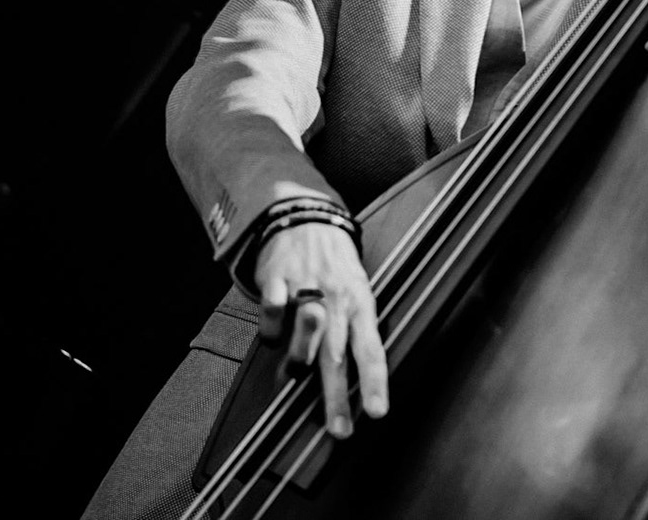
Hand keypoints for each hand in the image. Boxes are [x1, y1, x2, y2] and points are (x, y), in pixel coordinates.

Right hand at [255, 221, 388, 436]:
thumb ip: (351, 333)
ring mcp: (306, 288)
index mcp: (360, 304)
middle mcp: (336, 299)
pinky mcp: (277, 278)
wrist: (306, 219)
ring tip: (294, 374)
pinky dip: (271, 329)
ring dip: (300, 360)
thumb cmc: (335, 266)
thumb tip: (350, 381)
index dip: (374, 382)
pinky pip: (272, 313)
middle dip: (337, 396)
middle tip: (339, 429)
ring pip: (304, 336)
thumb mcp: (356, 293)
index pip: (372, 349)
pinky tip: (274, 333)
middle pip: (337, 354)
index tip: (376, 413)